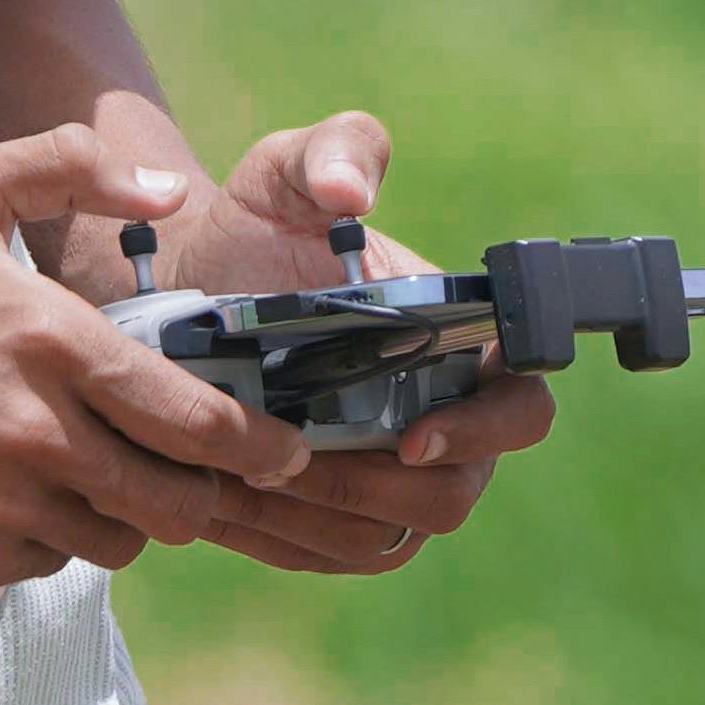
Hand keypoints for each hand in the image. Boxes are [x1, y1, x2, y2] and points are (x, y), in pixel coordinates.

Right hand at [0, 128, 316, 590]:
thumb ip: (73, 167)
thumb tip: (172, 188)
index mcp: (55, 346)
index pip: (195, 422)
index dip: (257, 447)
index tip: (284, 453)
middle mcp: (37, 437)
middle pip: (175, 504)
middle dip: (203, 494)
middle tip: (202, 477)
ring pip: (114, 542)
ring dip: (122, 516)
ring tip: (94, 473)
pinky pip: (45, 564)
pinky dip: (49, 538)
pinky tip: (16, 492)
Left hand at [156, 110, 562, 578]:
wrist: (183, 292)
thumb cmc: (251, 229)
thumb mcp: (283, 172)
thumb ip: (331, 151)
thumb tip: (351, 189)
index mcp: (461, 342)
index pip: (522, 404)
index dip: (484, 429)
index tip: (409, 433)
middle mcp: (443, 414)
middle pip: (458, 490)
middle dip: (380, 485)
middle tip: (298, 459)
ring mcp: (397, 474)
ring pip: (394, 532)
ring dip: (325, 516)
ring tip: (250, 475)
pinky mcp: (343, 516)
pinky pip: (340, 553)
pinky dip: (290, 538)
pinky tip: (232, 499)